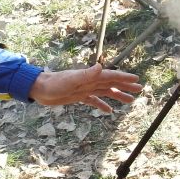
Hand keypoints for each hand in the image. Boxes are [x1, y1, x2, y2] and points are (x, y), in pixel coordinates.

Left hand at [28, 64, 142, 111]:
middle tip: (139, 90)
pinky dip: (102, 104)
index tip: (137, 80)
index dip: (124, 78)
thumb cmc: (54, 83)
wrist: (39, 89)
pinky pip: (94, 100)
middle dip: (125, 86)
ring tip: (130, 101)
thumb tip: (100, 67)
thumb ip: (86, 74)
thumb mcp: (70, 80)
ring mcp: (84, 89)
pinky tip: (109, 111)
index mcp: (90, 77)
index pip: (111, 76)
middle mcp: (89, 82)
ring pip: (105, 92)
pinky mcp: (78, 97)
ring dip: (117, 95)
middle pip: (111, 83)